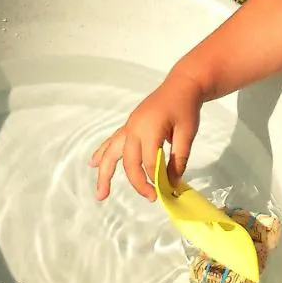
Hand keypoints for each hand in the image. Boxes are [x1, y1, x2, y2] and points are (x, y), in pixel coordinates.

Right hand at [89, 71, 204, 201]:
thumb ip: (179, 157)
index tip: (168, 191)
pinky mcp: (129, 125)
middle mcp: (134, 128)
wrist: (182, 85)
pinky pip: (112, 141)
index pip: (150, 162)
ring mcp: (129, 126)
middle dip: (137, 182)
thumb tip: (173, 181)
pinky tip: (93, 163)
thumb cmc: (186, 107)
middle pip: (130, 161)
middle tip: (151, 197)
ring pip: (112, 153)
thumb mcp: (188, 132)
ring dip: (105, 173)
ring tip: (101, 193)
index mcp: (150, 129)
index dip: (158, 179)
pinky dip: (102, 153)